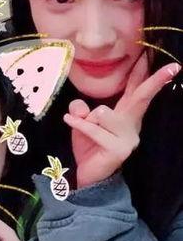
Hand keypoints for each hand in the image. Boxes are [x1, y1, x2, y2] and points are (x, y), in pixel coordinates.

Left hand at [63, 54, 179, 187]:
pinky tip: (69, 120)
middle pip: (142, 98)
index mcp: (126, 114)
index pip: (138, 91)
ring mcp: (128, 138)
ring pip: (104, 112)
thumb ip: (81, 109)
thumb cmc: (87, 144)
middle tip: (173, 67)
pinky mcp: (118, 149)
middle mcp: (132, 125)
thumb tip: (80, 107)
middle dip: (156, 81)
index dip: (150, 77)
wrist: (86, 174)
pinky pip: (94, 128)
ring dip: (88, 118)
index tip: (172, 65)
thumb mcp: (81, 120)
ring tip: (82, 125)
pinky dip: (79, 125)